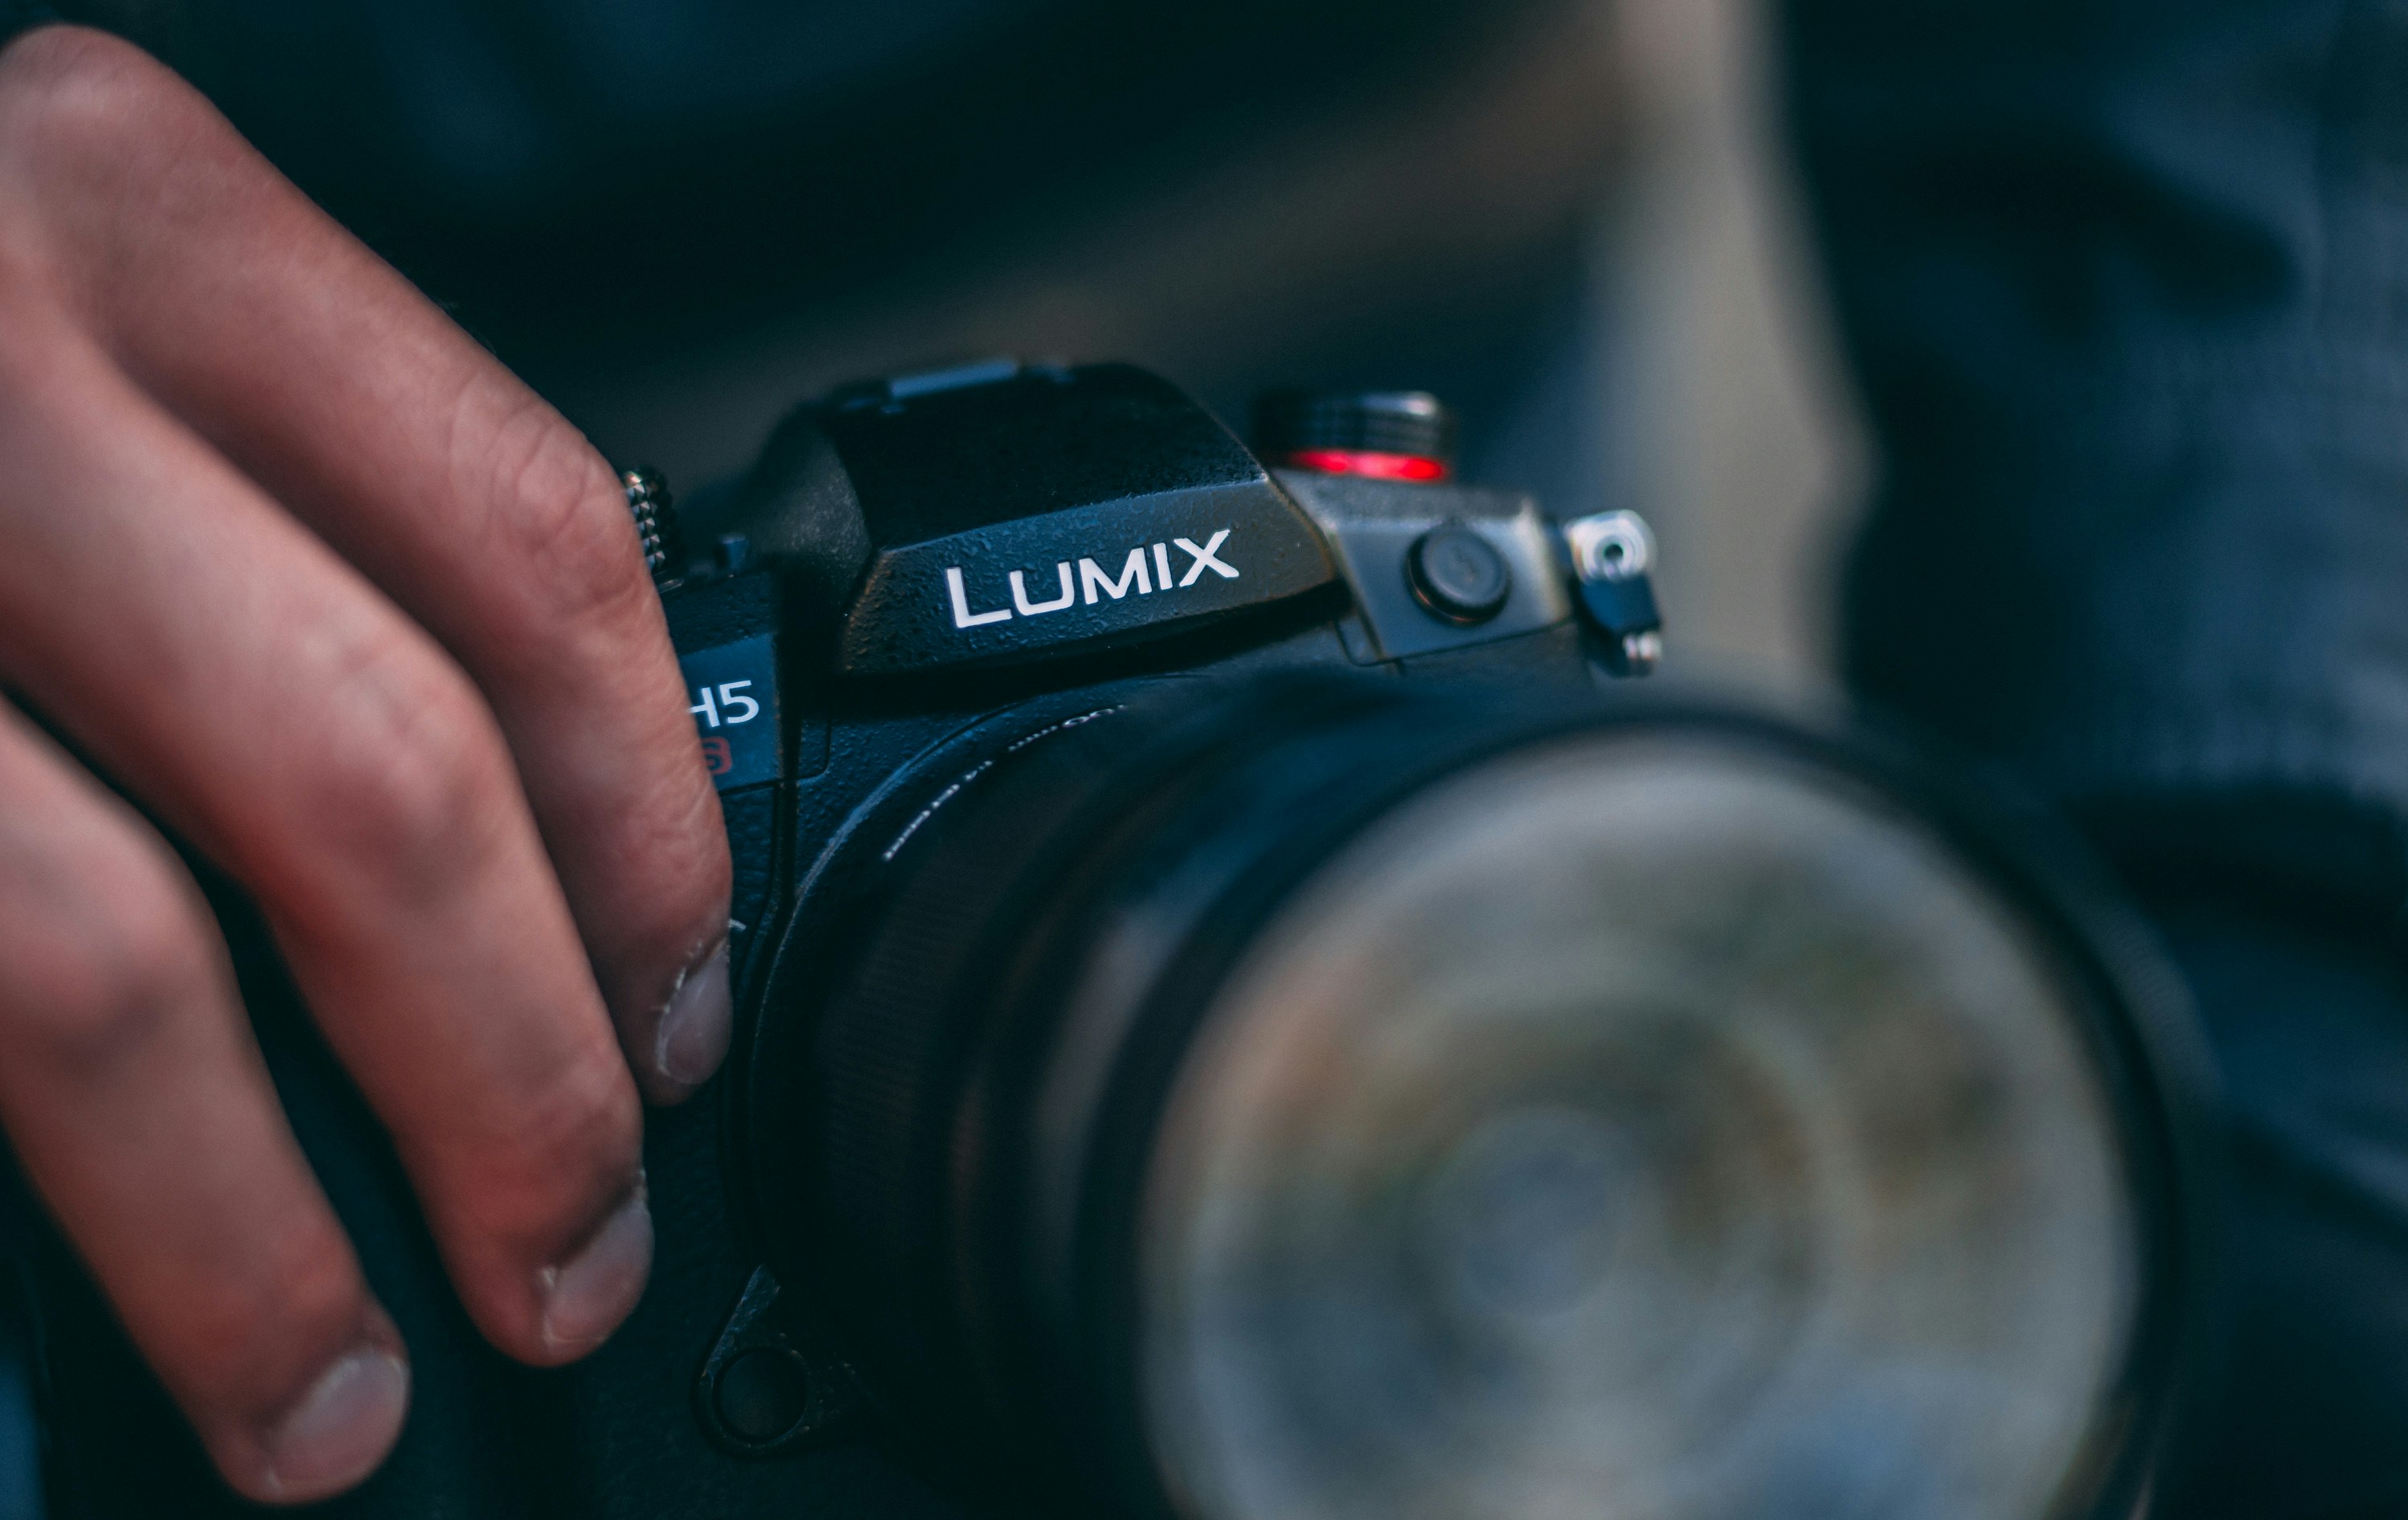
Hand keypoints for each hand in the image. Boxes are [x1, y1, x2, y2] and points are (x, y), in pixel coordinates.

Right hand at [0, 26, 731, 1502]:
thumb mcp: (67, 340)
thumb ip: (262, 532)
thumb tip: (520, 887)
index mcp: (133, 213)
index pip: (536, 552)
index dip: (652, 840)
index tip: (677, 1013)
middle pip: (377, 785)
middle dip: (518, 1086)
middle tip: (572, 1249)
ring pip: (105, 967)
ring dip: (255, 1242)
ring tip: (340, 1392)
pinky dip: (67, 1200)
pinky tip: (121, 1300)